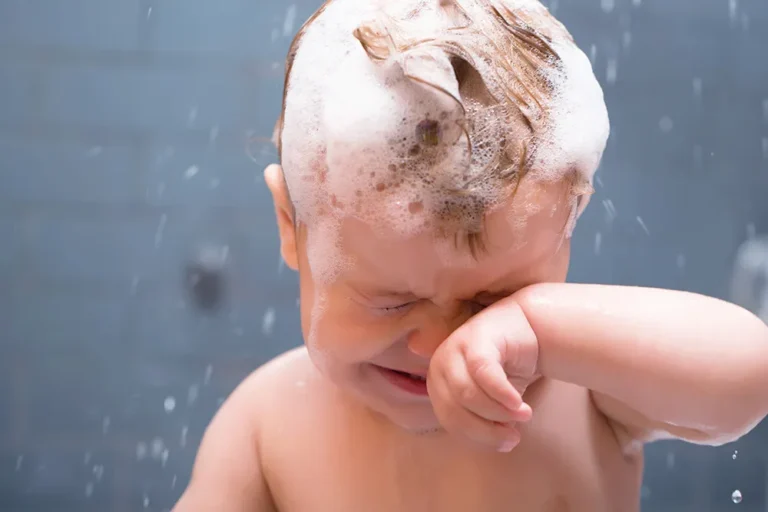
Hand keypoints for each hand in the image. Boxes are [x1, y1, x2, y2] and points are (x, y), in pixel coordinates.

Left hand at [427, 299, 538, 451]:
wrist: (526, 325)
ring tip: (524, 416)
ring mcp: (454, 348)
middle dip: (486, 430)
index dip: (477, 437)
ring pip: (467, 395)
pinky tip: (520, 404)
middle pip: (454, 411)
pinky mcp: (476, 339)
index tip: (506, 444)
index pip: (449, 420)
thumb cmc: (506, 366)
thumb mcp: (490, 397)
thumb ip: (485, 418)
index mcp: (437, 382)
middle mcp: (439, 364)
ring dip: (498, 413)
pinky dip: (502, 394)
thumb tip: (499, 445)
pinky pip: (484, 374)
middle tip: (514, 437)